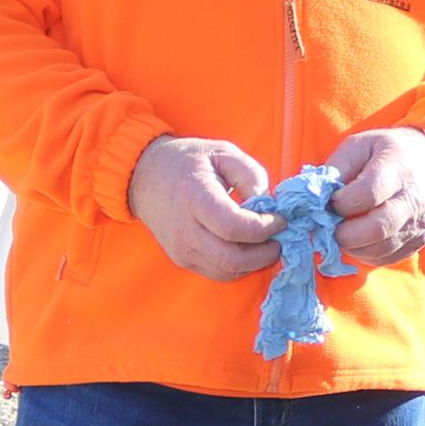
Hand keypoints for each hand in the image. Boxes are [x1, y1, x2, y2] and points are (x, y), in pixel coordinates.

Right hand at [128, 135, 279, 282]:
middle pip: (231, 259)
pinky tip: (247, 249)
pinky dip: (239, 266)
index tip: (280, 219)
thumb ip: (250, 174)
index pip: (233, 226)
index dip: (264, 227)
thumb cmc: (187, 161)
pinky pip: (217, 273)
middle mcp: (184, 229)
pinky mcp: (181, 259)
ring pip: (227, 271)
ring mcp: (181, 249)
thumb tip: (267, 205)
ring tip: (265, 244)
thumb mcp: (223, 152)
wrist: (144, 176)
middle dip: (264, 254)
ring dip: (254, 263)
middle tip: (279, 239)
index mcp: (194, 197)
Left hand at [325, 126, 424, 268]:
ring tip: (342, 232)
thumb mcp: (359, 145)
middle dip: (344, 233)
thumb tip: (315, 197)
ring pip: (379, 248)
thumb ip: (336, 168)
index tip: (331, 202)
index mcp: (398, 168)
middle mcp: (413, 199)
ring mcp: (419, 224)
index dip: (342, 203)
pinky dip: (365, 253)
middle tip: (329, 226)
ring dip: (352, 246)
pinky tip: (357, 239)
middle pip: (376, 228)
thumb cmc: (387, 152)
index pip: (368, 193)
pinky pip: (386, 258)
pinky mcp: (419, 242)